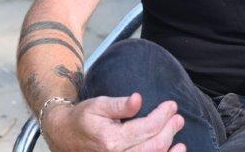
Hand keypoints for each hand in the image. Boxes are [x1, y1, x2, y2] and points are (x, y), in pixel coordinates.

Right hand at [44, 93, 185, 151]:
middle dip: (170, 129)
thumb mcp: (97, 105)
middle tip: (178, 117)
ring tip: (179, 135)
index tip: (171, 105)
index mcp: (113, 139)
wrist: (65, 137)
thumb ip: (119, 104)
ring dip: (170, 147)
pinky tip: (172, 151)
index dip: (163, 115)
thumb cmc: (82, 119)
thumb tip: (138, 99)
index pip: (148, 127)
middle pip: (155, 145)